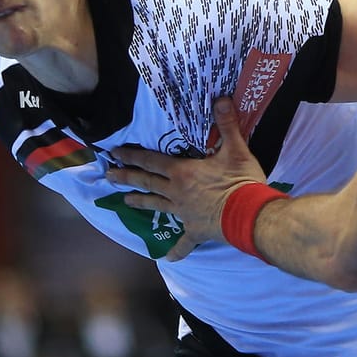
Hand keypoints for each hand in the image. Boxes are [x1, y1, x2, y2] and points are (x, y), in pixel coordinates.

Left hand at [108, 98, 267, 260]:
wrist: (248, 214)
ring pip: (156, 206)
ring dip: (140, 202)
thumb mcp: (235, 149)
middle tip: (108, 175)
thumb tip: (222, 98)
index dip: (132, 155)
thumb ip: (226, 124)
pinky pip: (183, 242)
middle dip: (126, 177)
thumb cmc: (239, 181)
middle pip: (146, 183)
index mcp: (182, 172)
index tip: (114, 153)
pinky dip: (176, 250)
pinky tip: (168, 258)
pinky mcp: (194, 231)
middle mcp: (176, 192)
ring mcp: (183, 213)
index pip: (151, 160)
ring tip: (125, 201)